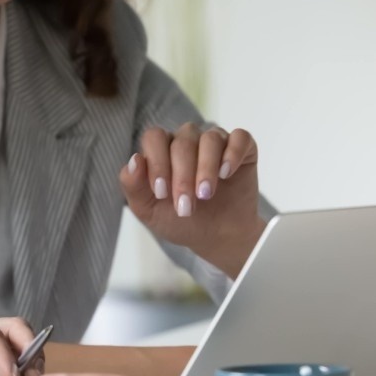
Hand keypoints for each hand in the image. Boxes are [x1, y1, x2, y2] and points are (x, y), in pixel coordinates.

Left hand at [120, 123, 266, 277]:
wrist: (216, 237)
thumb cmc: (180, 220)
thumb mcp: (149, 210)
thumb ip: (133, 185)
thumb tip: (135, 159)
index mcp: (162, 149)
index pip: (155, 138)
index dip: (157, 162)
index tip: (162, 193)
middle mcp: (188, 140)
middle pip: (182, 141)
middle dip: (183, 176)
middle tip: (186, 206)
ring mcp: (216, 142)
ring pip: (210, 138)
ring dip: (206, 168)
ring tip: (205, 194)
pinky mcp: (242, 148)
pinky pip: (240, 137)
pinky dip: (233, 153)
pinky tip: (227, 174)